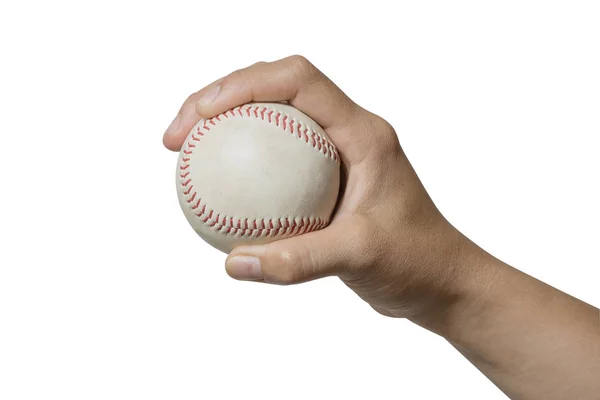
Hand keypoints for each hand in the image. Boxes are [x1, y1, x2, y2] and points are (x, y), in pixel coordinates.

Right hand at [163, 55, 481, 319]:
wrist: (440, 282)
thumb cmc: (416, 262)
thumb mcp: (361, 257)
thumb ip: (300, 261)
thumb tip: (234, 263)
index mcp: (362, 132)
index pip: (298, 79)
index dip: (243, 83)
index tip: (200, 115)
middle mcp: (347, 133)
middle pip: (275, 88)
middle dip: (220, 97)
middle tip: (178, 135)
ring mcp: (335, 156)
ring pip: (271, 121)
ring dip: (225, 127)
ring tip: (186, 153)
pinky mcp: (326, 182)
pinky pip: (275, 162)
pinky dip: (241, 169)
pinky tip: (215, 196)